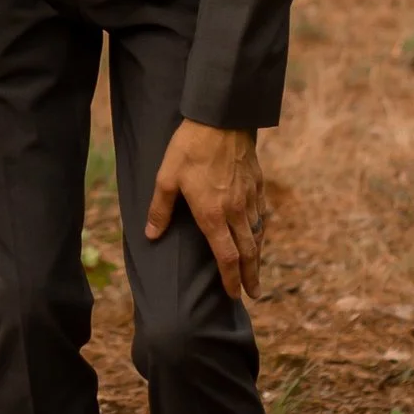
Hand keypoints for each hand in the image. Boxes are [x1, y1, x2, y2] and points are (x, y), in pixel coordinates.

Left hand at [145, 120, 268, 299]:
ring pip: (258, 234)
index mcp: (212, 214)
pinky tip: (260, 232)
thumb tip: (151, 235)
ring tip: (257, 270)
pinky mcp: (257, 183)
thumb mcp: (166, 177)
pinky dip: (262, 230)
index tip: (234, 295)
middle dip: (251, 276)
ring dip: (258, 255)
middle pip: (248, 252)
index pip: (226, 257)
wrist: (222, 119)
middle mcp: (235, 211)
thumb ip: (160, 209)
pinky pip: (262, 213)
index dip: (231, 279)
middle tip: (254, 294)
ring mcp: (249, 197)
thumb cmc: (190, 148)